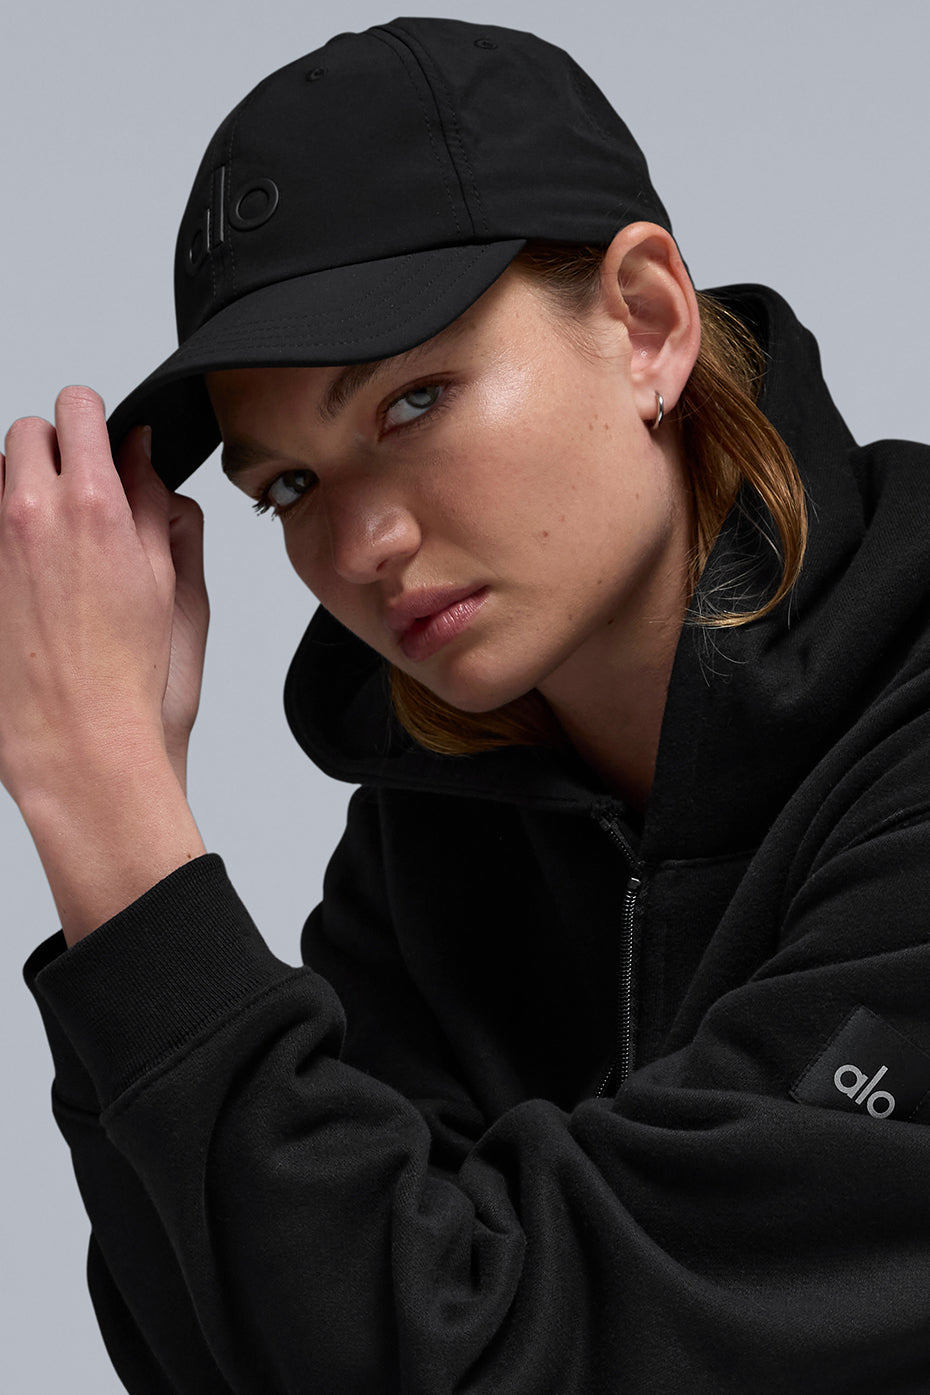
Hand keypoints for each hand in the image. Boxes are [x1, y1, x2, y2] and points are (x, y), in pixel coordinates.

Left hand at [0, 386, 208, 807]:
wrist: (78, 741)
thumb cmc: (128, 677)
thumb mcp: (166, 581)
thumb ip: (152, 504)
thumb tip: (140, 455)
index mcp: (92, 506)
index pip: (77, 410)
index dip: (92, 420)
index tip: (99, 439)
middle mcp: (29, 514)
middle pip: (26, 432)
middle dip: (54, 451)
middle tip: (78, 495)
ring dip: (18, 490)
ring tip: (49, 544)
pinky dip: (1, 535)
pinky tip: (25, 577)